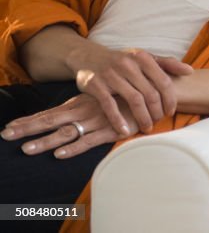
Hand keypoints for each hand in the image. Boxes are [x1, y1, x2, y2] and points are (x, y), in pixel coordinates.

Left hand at [0, 93, 138, 158]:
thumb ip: (90, 104)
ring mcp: (95, 121)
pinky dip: (73, 148)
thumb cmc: (127, 97)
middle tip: (6, 135)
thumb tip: (73, 113)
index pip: (49, 112)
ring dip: (45, 141)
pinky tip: (60, 154)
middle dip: (27, 128)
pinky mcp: (108, 131)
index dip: (29, 120)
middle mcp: (83, 112)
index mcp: (80, 104)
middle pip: (50, 121)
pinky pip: (88, 141)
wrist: (153, 93)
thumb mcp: (105, 97)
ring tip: (26, 149)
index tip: (9, 127)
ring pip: (65, 132)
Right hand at [67, 46, 191, 134]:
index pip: (163, 81)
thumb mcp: (144, 57)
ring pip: (134, 100)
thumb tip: (190, 71)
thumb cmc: (123, 60)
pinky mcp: (95, 85)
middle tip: (158, 122)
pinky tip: (125, 131)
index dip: (170, 99)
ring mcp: (111, 74)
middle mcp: (128, 64)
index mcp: (143, 58)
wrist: (88, 56)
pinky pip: (110, 105)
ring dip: (142, 117)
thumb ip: (167, 64)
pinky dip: (118, 120)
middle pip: (150, 93)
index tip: (171, 112)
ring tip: (146, 128)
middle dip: (157, 111)